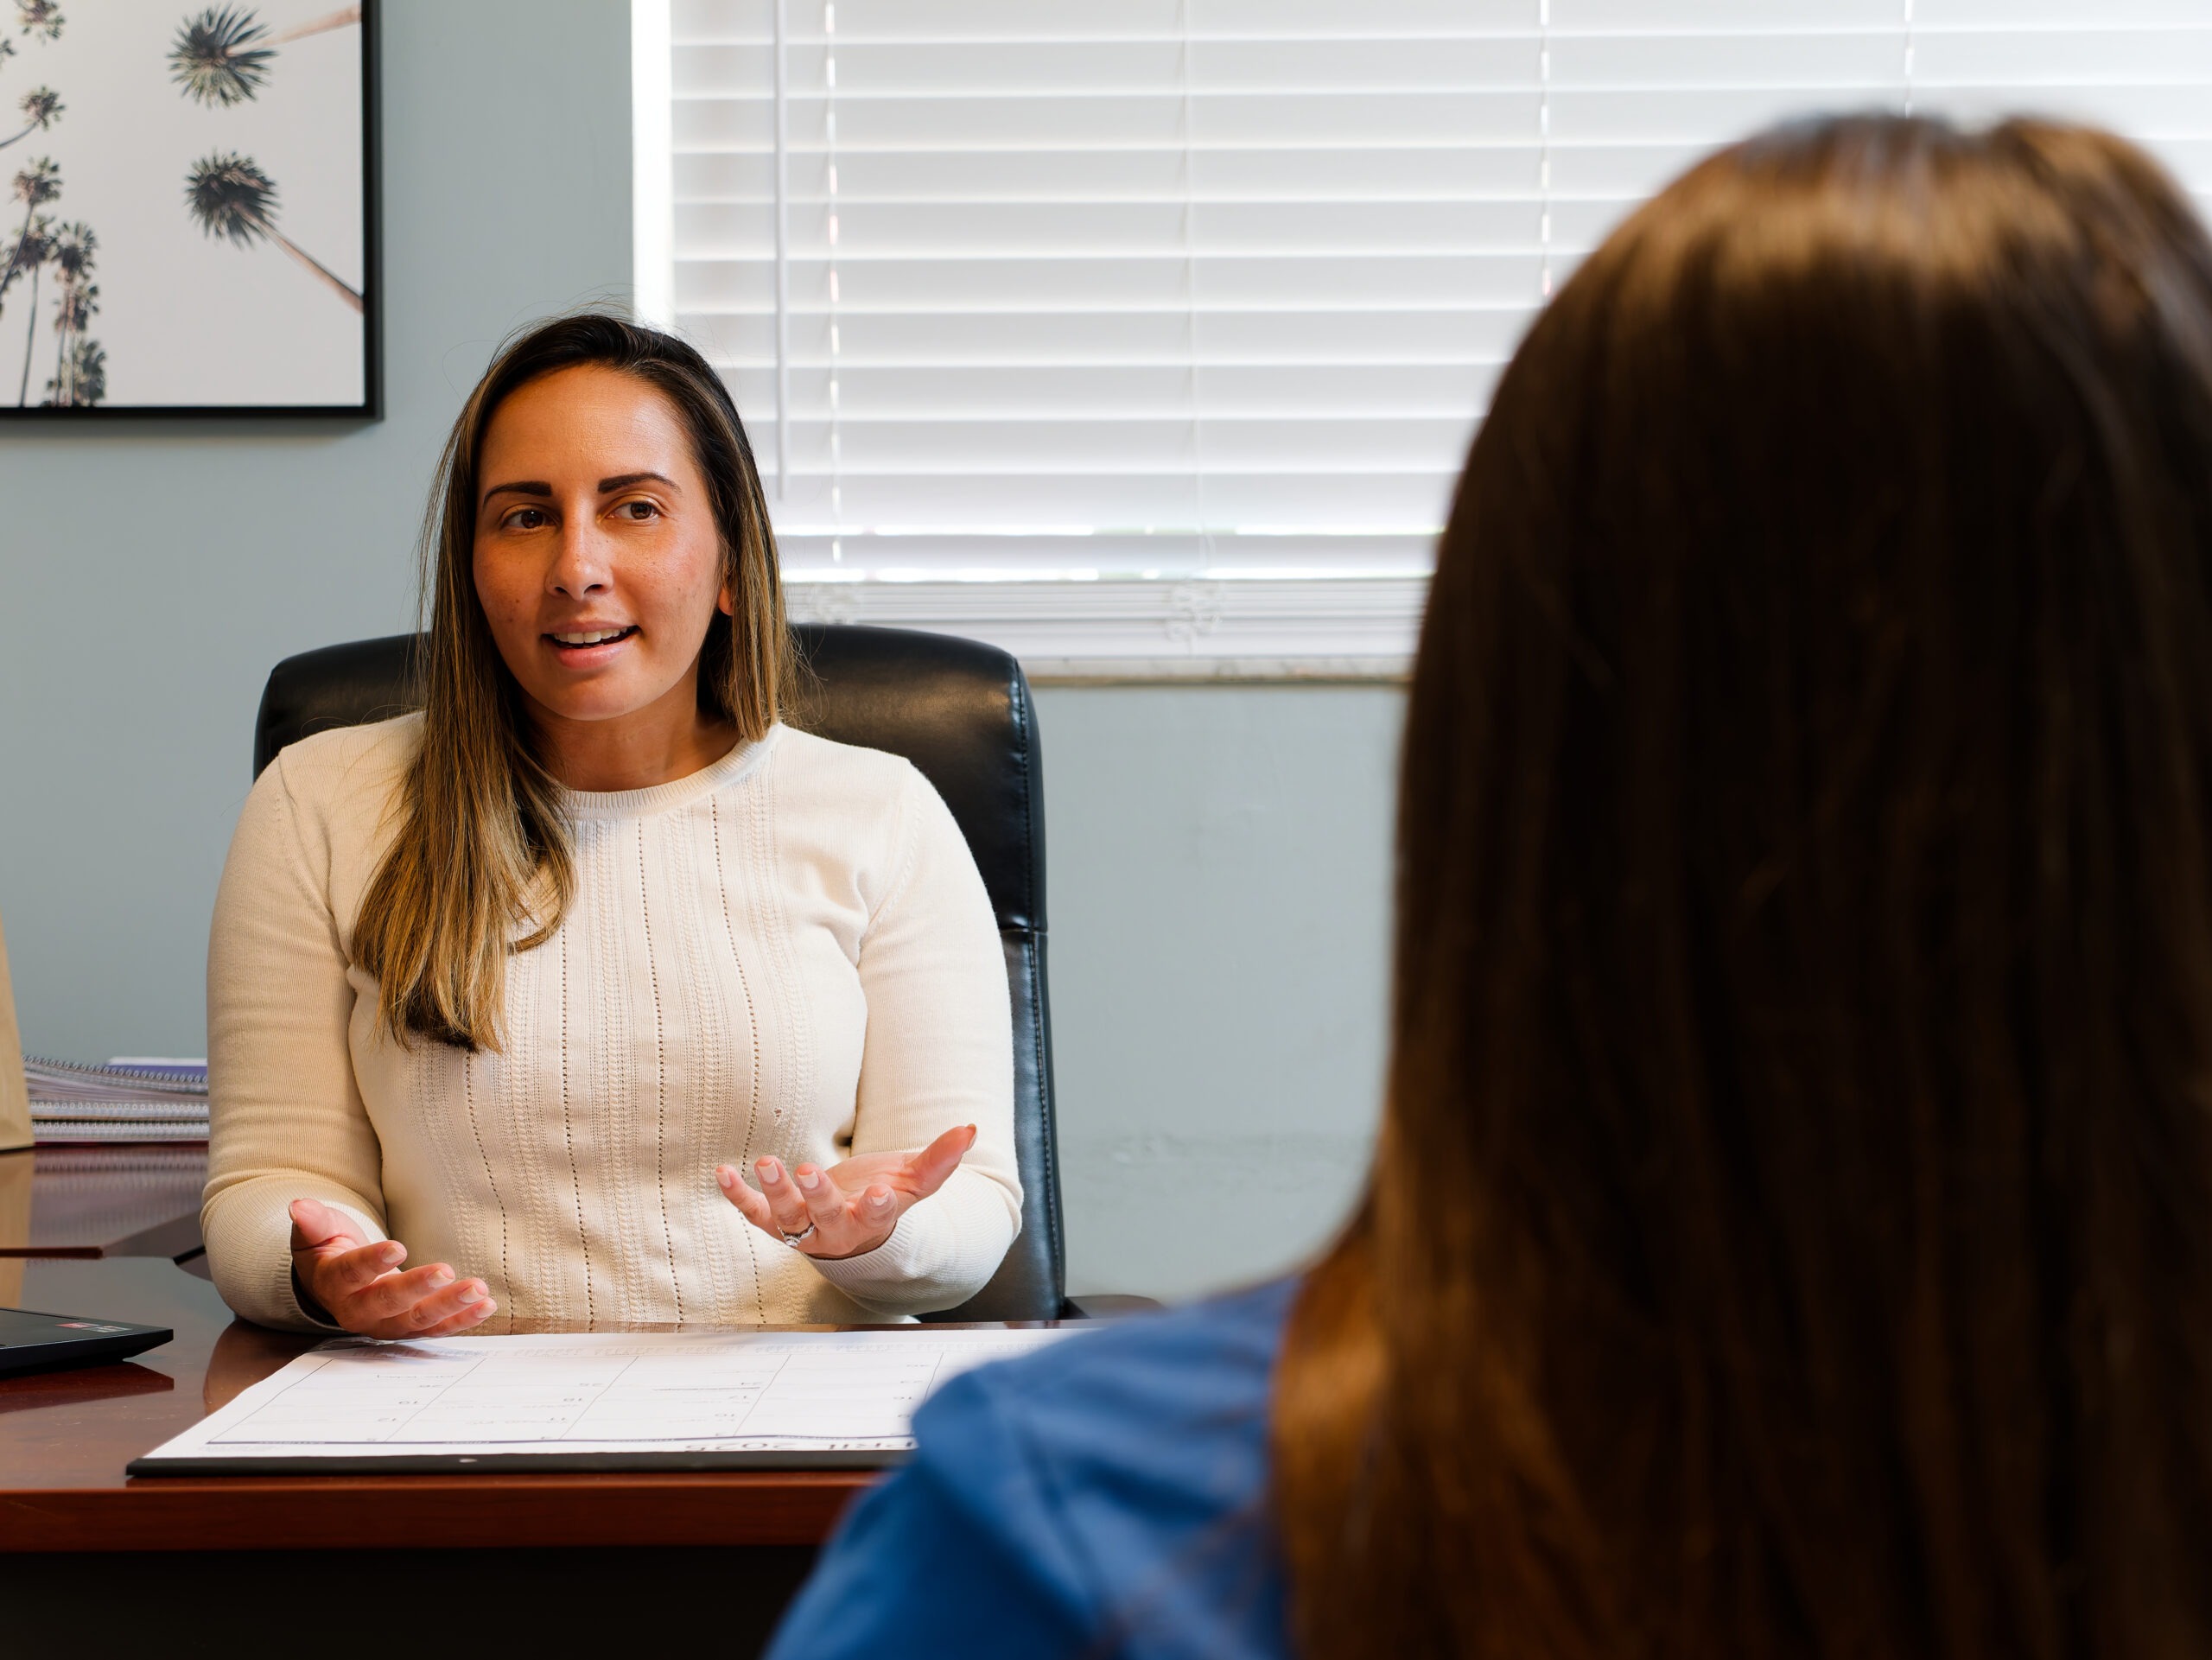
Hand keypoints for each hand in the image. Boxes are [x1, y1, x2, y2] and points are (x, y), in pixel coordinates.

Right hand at [287, 1197, 496, 1338]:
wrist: (336, 1286)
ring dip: (450, 1307)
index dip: (372, 1261)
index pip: (351, 1273)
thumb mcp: (317, 1234)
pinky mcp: (410, 1327)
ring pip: (417, 1321)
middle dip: (417, 1289)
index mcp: (334, 1284)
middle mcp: (359, 1310)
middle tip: (446, 1271)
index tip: (398, 1246)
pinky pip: (437, 1329)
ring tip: (478, 1290)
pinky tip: (486, 1305)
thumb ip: (313, 1221)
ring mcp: (386, 1323)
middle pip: (388, 1303)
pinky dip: (462, 1320)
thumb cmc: (329, 1253)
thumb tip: (298, 1205)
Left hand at [715, 1124, 977, 1259]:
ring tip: (766, 1164)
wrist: (849, 1232)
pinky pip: (753, 1213)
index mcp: (873, 1222)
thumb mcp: (913, 1182)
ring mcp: (804, 1229)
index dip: (878, 1207)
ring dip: (774, 1191)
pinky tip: (721, 1172)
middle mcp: (836, 1232)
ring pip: (787, 1218)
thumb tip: (971, 1129)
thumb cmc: (883, 1199)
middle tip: (807, 1172)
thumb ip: (940, 1159)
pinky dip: (737, 1195)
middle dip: (816, 1196)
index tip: (879, 1194)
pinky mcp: (775, 1222)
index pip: (878, 1218)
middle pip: (827, 1218)